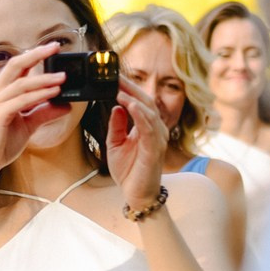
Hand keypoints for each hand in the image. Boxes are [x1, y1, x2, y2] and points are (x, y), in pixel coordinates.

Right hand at [0, 47, 66, 189]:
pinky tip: (53, 93)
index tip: (52, 48)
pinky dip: (39, 95)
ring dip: (44, 78)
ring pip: (21, 83)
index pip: (16, 68)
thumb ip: (44, 113)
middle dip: (37, 54)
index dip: (34, 56)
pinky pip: (21, 100)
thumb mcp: (27, 125)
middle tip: (56, 47)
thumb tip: (65, 105)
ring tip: (63, 77)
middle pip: (16, 65)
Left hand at [106, 88, 171, 215]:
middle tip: (114, 75)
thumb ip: (116, 125)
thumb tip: (116, 106)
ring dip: (133, 99)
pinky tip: (130, 106)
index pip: (138, 101)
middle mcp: (155, 129)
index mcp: (146, 126)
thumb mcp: (115, 143)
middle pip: (145, 101)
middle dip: (129, 88)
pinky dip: (140, 115)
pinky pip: (149, 128)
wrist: (136, 194)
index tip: (112, 76)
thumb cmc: (128, 170)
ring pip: (148, 112)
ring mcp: (157, 139)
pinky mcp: (154, 149)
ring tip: (119, 89)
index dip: (127, 88)